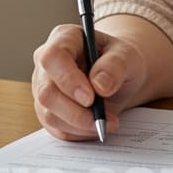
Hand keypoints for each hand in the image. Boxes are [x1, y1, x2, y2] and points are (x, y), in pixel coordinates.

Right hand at [31, 24, 148, 140]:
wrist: (120, 76)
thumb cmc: (120, 61)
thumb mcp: (128, 56)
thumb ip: (116, 65)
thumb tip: (99, 84)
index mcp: (64, 39)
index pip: (53, 57)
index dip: (68, 79)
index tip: (90, 98)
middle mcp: (47, 64)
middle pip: (47, 92)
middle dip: (76, 112)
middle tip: (103, 119)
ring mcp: (44, 88)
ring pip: (50, 115)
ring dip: (81, 125)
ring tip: (109, 122)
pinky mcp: (48, 111)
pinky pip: (57, 129)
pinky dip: (79, 133)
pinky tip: (97, 125)